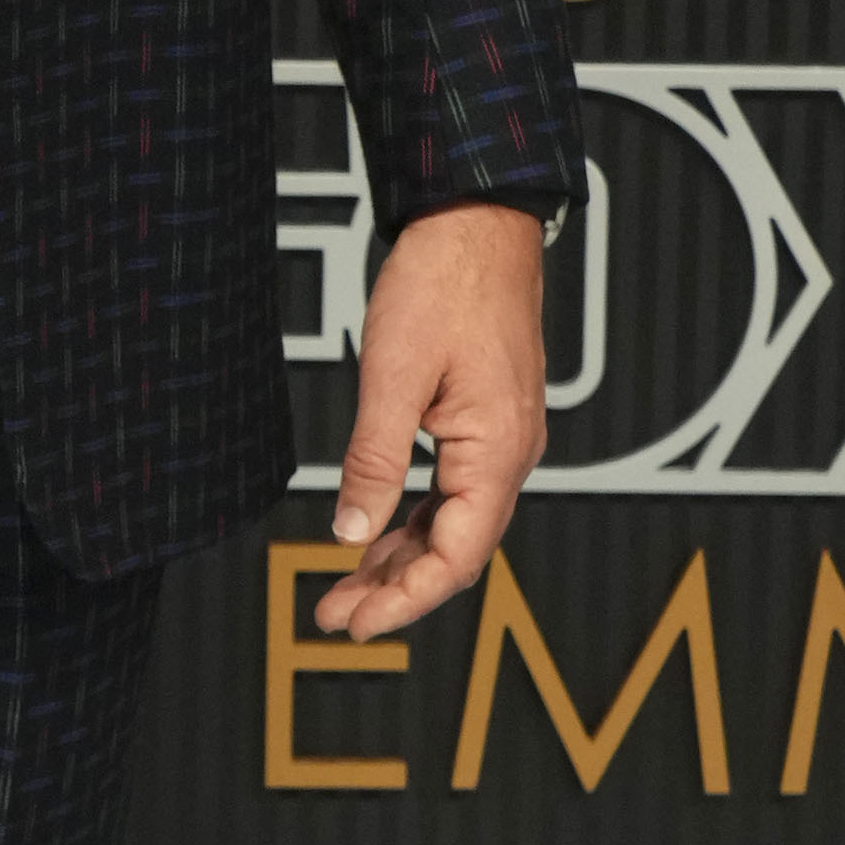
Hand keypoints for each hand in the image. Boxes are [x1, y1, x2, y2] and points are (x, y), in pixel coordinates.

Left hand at [313, 204, 547, 640]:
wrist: (476, 222)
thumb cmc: (443, 284)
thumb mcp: (393, 376)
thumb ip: (374, 460)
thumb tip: (350, 531)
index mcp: (498, 453)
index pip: (458, 557)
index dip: (406, 599)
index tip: (356, 622)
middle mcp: (511, 455)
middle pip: (457, 551)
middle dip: (395, 589)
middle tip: (333, 616)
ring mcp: (502, 440)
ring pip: (453, 524)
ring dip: (400, 558)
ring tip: (345, 586)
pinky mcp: (487, 423)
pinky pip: (454, 492)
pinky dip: (414, 520)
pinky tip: (376, 533)